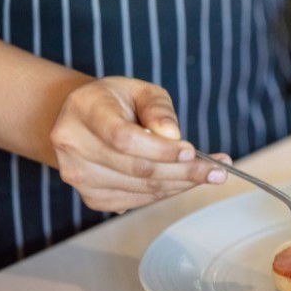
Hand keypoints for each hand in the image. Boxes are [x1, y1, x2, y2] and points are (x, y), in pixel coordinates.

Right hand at [50, 76, 230, 211]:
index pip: (124, 138)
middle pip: (136, 168)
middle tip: (217, 170)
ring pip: (141, 189)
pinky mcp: (92, 197)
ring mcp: (79, 175)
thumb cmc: (117, 103)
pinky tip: (185, 181)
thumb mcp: (141, 90)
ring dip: (181, 184)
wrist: (85, 122)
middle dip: (183, 172)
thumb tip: (172, 135)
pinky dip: (167, 192)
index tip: (191, 152)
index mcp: (85, 110)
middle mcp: (73, 145)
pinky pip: (138, 200)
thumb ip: (159, 108)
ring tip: (210, 174)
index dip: (160, 149)